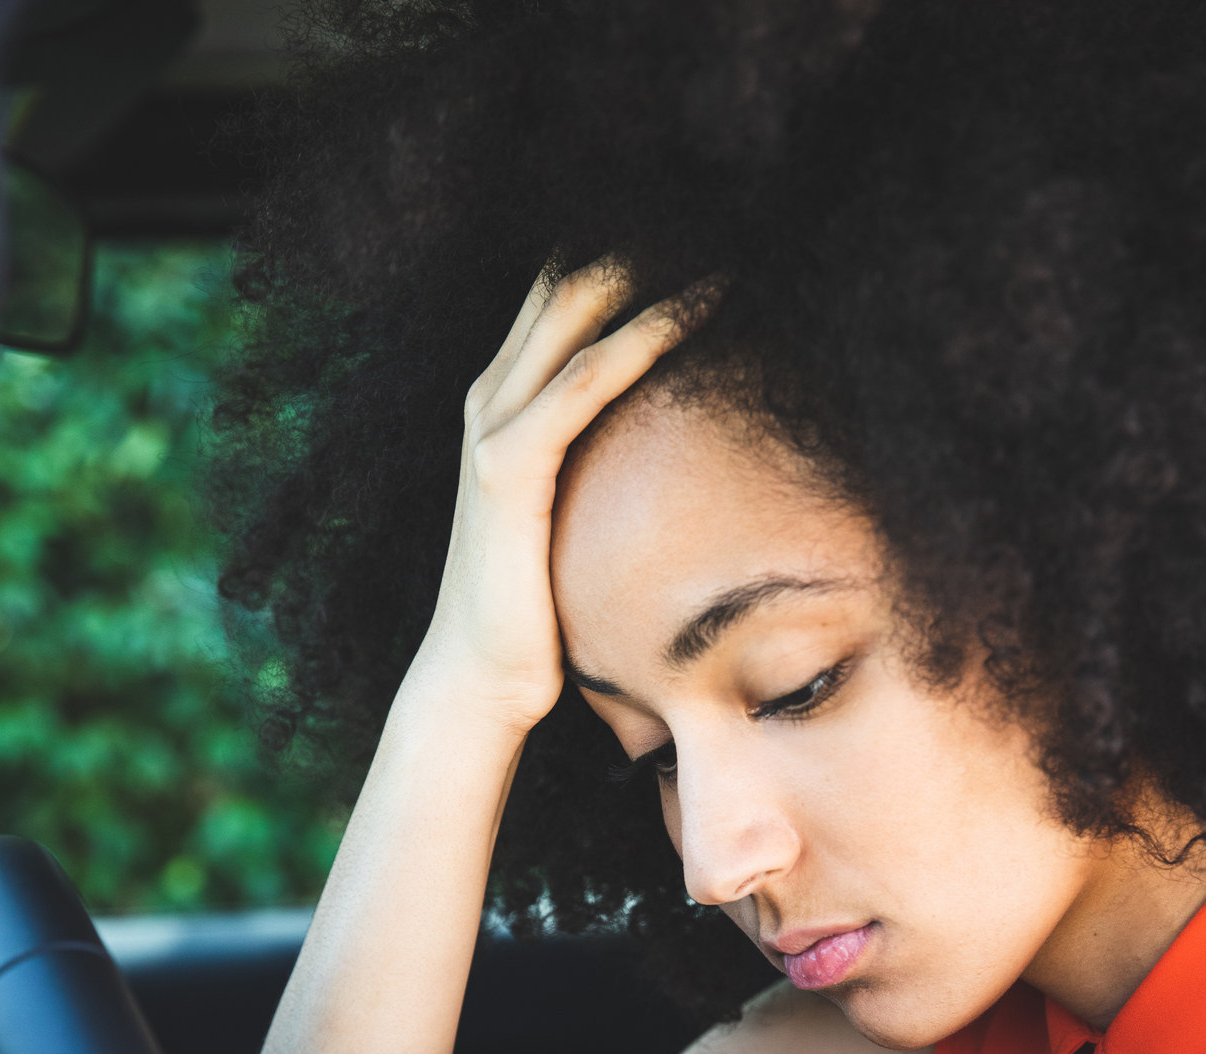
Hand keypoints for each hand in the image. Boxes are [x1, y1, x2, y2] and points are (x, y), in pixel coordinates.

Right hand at [399, 261, 699, 735]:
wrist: (480, 677)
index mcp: (504, 406)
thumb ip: (601, 472)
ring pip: (575, 312)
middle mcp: (490, 401)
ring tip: (724, 250)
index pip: (560, 298)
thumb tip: (673, 462)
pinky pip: (583, 381)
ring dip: (653, 273)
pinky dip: (643, 336)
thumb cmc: (535, 613)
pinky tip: (695, 310)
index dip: (626, 255)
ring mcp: (492, 429)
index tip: (703, 237)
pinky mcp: (508, 468)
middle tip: (723, 224)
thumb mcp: (571, 520)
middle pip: (566, 282)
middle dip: (644, 243)